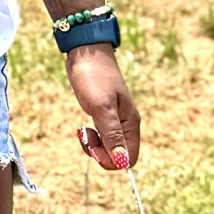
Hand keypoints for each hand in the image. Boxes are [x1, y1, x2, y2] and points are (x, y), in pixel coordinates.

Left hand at [66, 45, 140, 170]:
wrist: (86, 53)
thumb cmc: (94, 77)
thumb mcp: (101, 107)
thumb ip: (111, 134)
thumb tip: (121, 161)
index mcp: (131, 124)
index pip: (128, 158)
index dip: (110, 160)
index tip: (93, 148)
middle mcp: (126, 124)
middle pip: (118, 155)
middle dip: (100, 153)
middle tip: (86, 136)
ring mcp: (115, 120)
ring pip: (108, 147)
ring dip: (94, 145)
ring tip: (83, 130)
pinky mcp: (104, 115)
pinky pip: (102, 137)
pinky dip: (91, 137)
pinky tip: (84, 126)